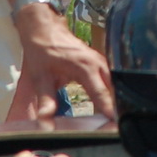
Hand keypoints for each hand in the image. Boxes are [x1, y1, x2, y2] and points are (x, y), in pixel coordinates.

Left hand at [5, 4, 116, 119]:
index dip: (108, 110)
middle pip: (112, 90)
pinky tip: (106, 106)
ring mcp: (100, 61)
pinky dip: (109, 93)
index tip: (114, 125)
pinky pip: (110, 80)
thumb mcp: (41, 78)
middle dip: (115, 108)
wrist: (44, 28)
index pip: (101, 94)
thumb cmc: (42, 50)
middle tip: (114, 127)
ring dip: (113, 101)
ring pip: (113, 85)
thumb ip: (46, 102)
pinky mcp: (99, 62)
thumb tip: (45, 123)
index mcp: (85, 67)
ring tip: (112, 121)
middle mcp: (97, 63)